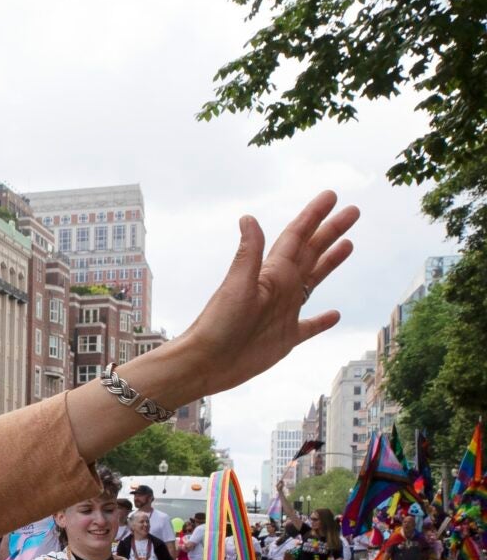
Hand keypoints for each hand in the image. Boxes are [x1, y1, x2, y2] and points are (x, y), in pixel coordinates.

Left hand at [153, 193, 356, 399]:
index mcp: (271, 274)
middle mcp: (280, 289)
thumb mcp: (237, 286)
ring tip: (348, 245)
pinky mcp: (286, 338)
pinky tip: (335, 314)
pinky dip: (323, 320)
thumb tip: (248, 217)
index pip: (297, 237)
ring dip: (330, 263)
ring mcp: (285, 312)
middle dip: (330, 231)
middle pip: (311, 253)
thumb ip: (249, 254)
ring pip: (314, 281)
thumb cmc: (218, 325)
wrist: (206, 363)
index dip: (314, 216)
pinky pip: (310, 326)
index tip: (331, 196)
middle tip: (353, 211)